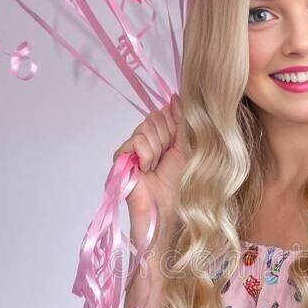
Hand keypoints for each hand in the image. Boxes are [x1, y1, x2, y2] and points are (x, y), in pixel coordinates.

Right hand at [112, 93, 186, 220]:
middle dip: (165, 138)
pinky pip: (136, 141)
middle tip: (165, 159)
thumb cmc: (179, 186)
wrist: (168, 210)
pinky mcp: (121, 159)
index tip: (176, 143)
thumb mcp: (186, 150)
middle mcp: (146, 141)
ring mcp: (132, 150)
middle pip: (154, 117)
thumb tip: (176, 97)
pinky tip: (147, 169)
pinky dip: (146, 154)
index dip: (172, 124)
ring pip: (145, 128)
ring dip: (156, 149)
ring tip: (156, 167)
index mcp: (162, 138)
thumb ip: (181, 124)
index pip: (164, 113)